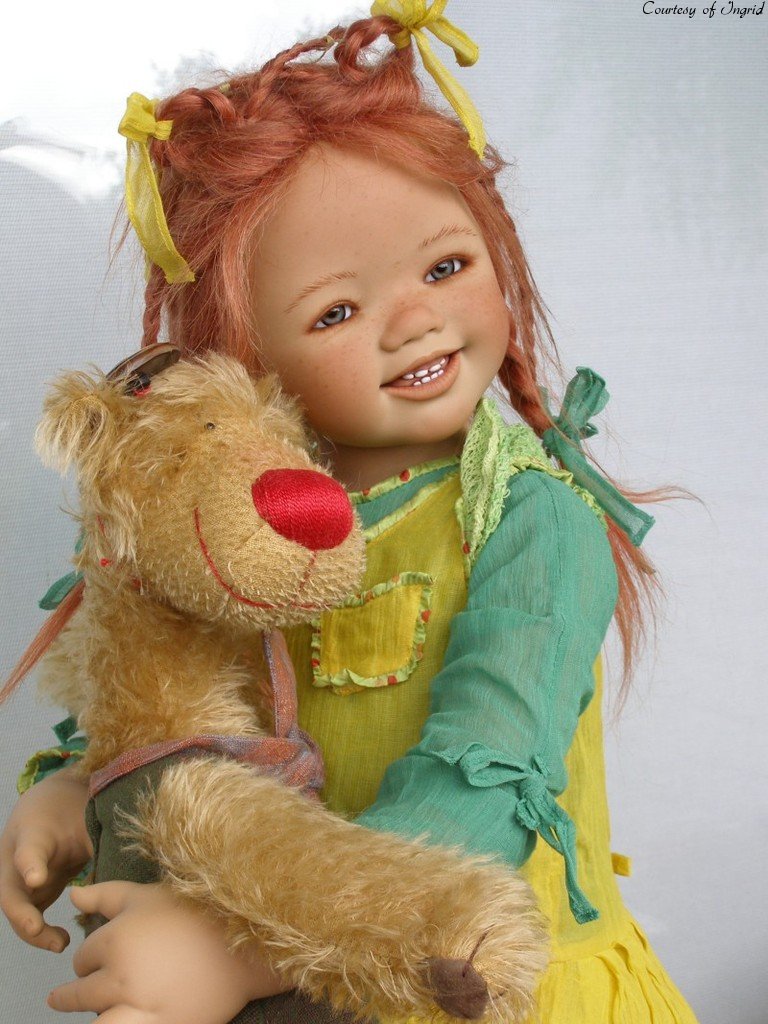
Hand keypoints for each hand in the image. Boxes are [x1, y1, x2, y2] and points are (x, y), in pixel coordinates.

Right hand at [0, 767, 90, 951]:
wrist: (57, 802)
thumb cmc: (73, 808)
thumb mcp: (85, 814)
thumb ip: (94, 836)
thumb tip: (118, 861)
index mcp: (31, 832)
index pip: (28, 848)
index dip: (30, 864)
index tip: (37, 878)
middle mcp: (16, 859)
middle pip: (11, 891)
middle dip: (22, 913)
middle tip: (37, 928)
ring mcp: (21, 879)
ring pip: (18, 910)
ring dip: (33, 931)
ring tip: (60, 943)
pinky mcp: (33, 893)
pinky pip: (31, 916)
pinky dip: (42, 932)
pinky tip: (63, 941)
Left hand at [47, 880, 291, 1022]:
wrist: (245, 939)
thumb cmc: (195, 910)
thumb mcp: (146, 894)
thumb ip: (104, 895)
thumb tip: (71, 896)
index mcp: (115, 940)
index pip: (82, 959)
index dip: (89, 959)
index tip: (99, 958)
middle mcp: (120, 976)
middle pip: (82, 994)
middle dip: (79, 993)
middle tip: (80, 991)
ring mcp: (139, 1007)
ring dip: (95, 1018)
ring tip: (98, 1015)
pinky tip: (127, 1018)